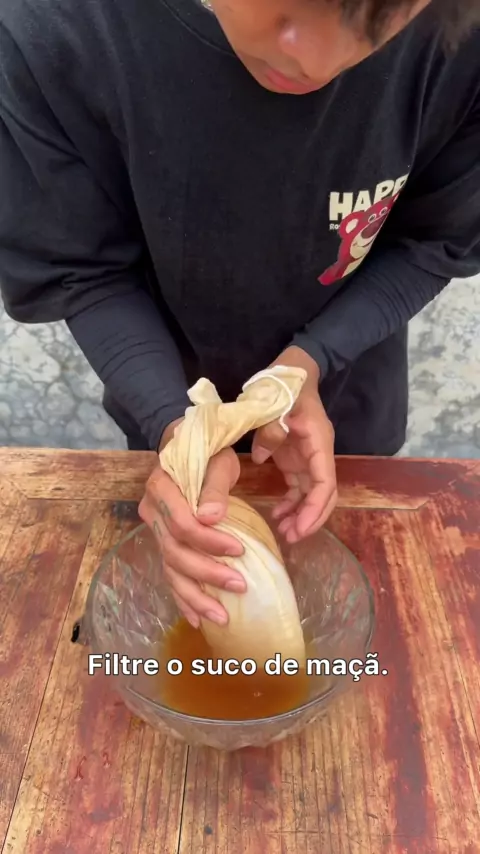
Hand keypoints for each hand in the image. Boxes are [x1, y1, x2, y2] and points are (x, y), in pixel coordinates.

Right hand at [138, 419, 245, 627]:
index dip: (209, 541)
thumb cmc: (207, 450)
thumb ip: (214, 486)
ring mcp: (156, 530)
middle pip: (175, 552)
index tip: (239, 550)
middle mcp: (152, 513)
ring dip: (195, 597)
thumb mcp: (216, 459)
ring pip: (171, 570)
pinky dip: (184, 598)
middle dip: (207, 574)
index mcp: (162, 489)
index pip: (182, 524)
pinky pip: (171, 574)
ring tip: (221, 617)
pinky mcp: (165, 543)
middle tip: (240, 586)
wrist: (186, 446)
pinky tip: (198, 619)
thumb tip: (211, 517)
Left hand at [251, 347, 336, 542]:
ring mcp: (308, 457)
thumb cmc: (284, 385)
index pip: (325, 482)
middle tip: (292, 538)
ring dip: (301, 514)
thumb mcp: (274, 404)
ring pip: (312, 494)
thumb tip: (259, 458)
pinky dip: (291, 502)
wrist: (290, 370)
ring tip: (283, 532)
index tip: (301, 527)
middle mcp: (318, 453)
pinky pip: (298, 487)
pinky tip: (278, 514)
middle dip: (311, 518)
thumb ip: (269, 431)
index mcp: (318, 441)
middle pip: (324, 494)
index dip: (315, 508)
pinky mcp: (295, 458)